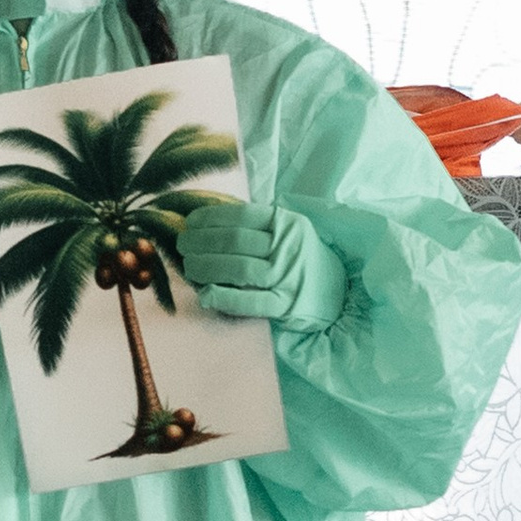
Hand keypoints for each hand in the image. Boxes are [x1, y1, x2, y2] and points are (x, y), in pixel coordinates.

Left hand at [177, 198, 346, 333]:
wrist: (338, 291)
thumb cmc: (301, 258)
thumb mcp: (287, 232)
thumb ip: (257, 225)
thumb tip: (208, 220)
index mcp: (287, 223)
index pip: (241, 215)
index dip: (210, 218)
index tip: (189, 222)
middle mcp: (288, 247)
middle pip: (234, 241)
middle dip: (200, 242)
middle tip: (182, 246)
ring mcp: (287, 276)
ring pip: (238, 269)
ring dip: (206, 267)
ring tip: (189, 267)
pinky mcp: (286, 305)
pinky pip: (250, 302)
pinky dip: (224, 298)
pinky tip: (206, 294)